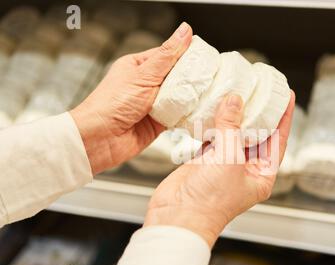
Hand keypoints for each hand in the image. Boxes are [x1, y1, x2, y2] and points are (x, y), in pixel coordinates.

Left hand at [70, 22, 192, 174]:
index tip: (205, 55)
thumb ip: (168, 56)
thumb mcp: (143, 74)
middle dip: (192, 78)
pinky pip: (178, 116)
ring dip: (190, 97)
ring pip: (179, 97)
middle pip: (177, 77)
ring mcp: (153, 104)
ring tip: (207, 93)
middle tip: (211, 76)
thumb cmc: (111, 104)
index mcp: (139, 66)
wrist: (100, 139)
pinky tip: (197, 111)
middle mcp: (146, 84)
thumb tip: (184, 32)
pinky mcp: (159, 123)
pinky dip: (187, 114)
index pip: (169, 55)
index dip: (187, 54)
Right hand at [144, 92, 295, 246]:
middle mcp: (245, 169)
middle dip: (259, 112)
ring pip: (233, 133)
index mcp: (261, 174)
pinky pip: (213, 136)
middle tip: (261, 89)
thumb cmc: (210, 201)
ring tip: (238, 92)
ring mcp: (224, 163)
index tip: (286, 96)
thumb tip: (234, 101)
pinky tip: (214, 106)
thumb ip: (232, 127)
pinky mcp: (205, 160)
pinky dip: (213, 122)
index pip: (278, 140)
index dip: (283, 117)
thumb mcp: (229, 158)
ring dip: (234, 115)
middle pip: (257, 134)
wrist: (178, 217)